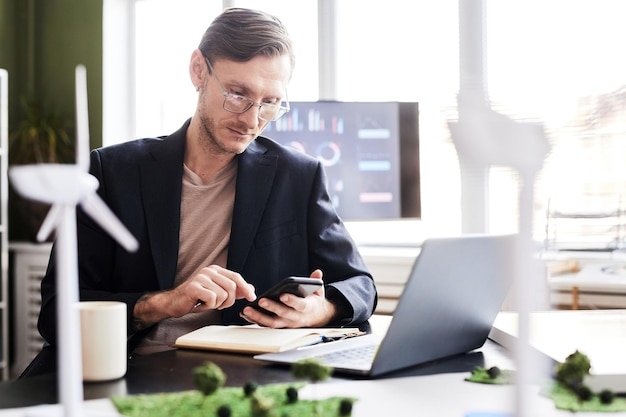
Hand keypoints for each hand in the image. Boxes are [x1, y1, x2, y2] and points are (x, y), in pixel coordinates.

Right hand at [133, 265, 255, 328]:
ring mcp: (201, 277)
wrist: (174, 303)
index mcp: (215, 270)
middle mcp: (209, 271)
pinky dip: (209, 306)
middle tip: (220, 305)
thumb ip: (233, 290)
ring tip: (207, 303)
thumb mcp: (217, 293)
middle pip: (232, 286)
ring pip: (223, 294)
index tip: (252, 297)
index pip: (236, 277)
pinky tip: (201, 304)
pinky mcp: (194, 287)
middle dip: (229, 300)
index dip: (245, 288)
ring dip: (217, 304)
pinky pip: (212, 299)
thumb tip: (250, 289)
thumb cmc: (196, 299)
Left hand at [240, 269, 336, 327]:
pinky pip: (266, 325)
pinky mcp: (280, 325)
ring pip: (272, 322)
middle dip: (272, 308)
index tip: (283, 295)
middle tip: (261, 301)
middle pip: (283, 314)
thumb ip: (316, 281)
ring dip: (259, 317)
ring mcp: (287, 323)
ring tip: (247, 310)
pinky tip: (246, 314)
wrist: (316, 317)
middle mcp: (296, 317)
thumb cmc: (314, 301)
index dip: (292, 301)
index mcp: (307, 308)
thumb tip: (317, 272)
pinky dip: (255, 320)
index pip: (300, 305)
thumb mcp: (319, 291)